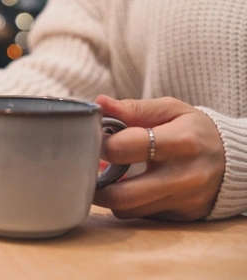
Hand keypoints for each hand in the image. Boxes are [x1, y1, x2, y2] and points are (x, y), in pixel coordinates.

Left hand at [93, 95, 225, 220]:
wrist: (234, 159)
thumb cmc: (194, 130)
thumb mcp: (171, 110)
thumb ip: (134, 108)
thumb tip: (100, 103)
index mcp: (181, 142)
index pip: (127, 148)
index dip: (102, 144)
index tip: (95, 139)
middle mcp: (184, 177)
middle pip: (122, 194)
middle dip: (95, 183)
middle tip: (85, 168)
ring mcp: (182, 201)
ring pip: (127, 210)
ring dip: (108, 196)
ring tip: (104, 177)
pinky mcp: (180, 215)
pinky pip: (140, 216)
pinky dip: (127, 203)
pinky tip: (126, 187)